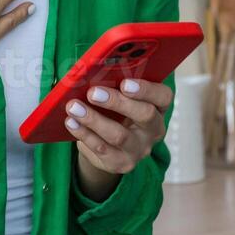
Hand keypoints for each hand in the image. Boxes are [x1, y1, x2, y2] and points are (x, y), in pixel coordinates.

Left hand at [67, 78, 174, 197]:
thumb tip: (88, 71)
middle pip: (144, 115)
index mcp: (158, 107)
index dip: (146, 89)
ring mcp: (139, 149)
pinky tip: (72, 123)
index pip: (163, 96)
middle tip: (93, 93)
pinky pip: (102, 149)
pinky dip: (84, 134)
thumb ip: (111, 84)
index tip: (124, 82)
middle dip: (117, 102)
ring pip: (119, 135)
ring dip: (93, 119)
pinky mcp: (121, 163)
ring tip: (74, 107)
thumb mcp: (117, 97)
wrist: (106, 146)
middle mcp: (153, 130)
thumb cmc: (113, 112)